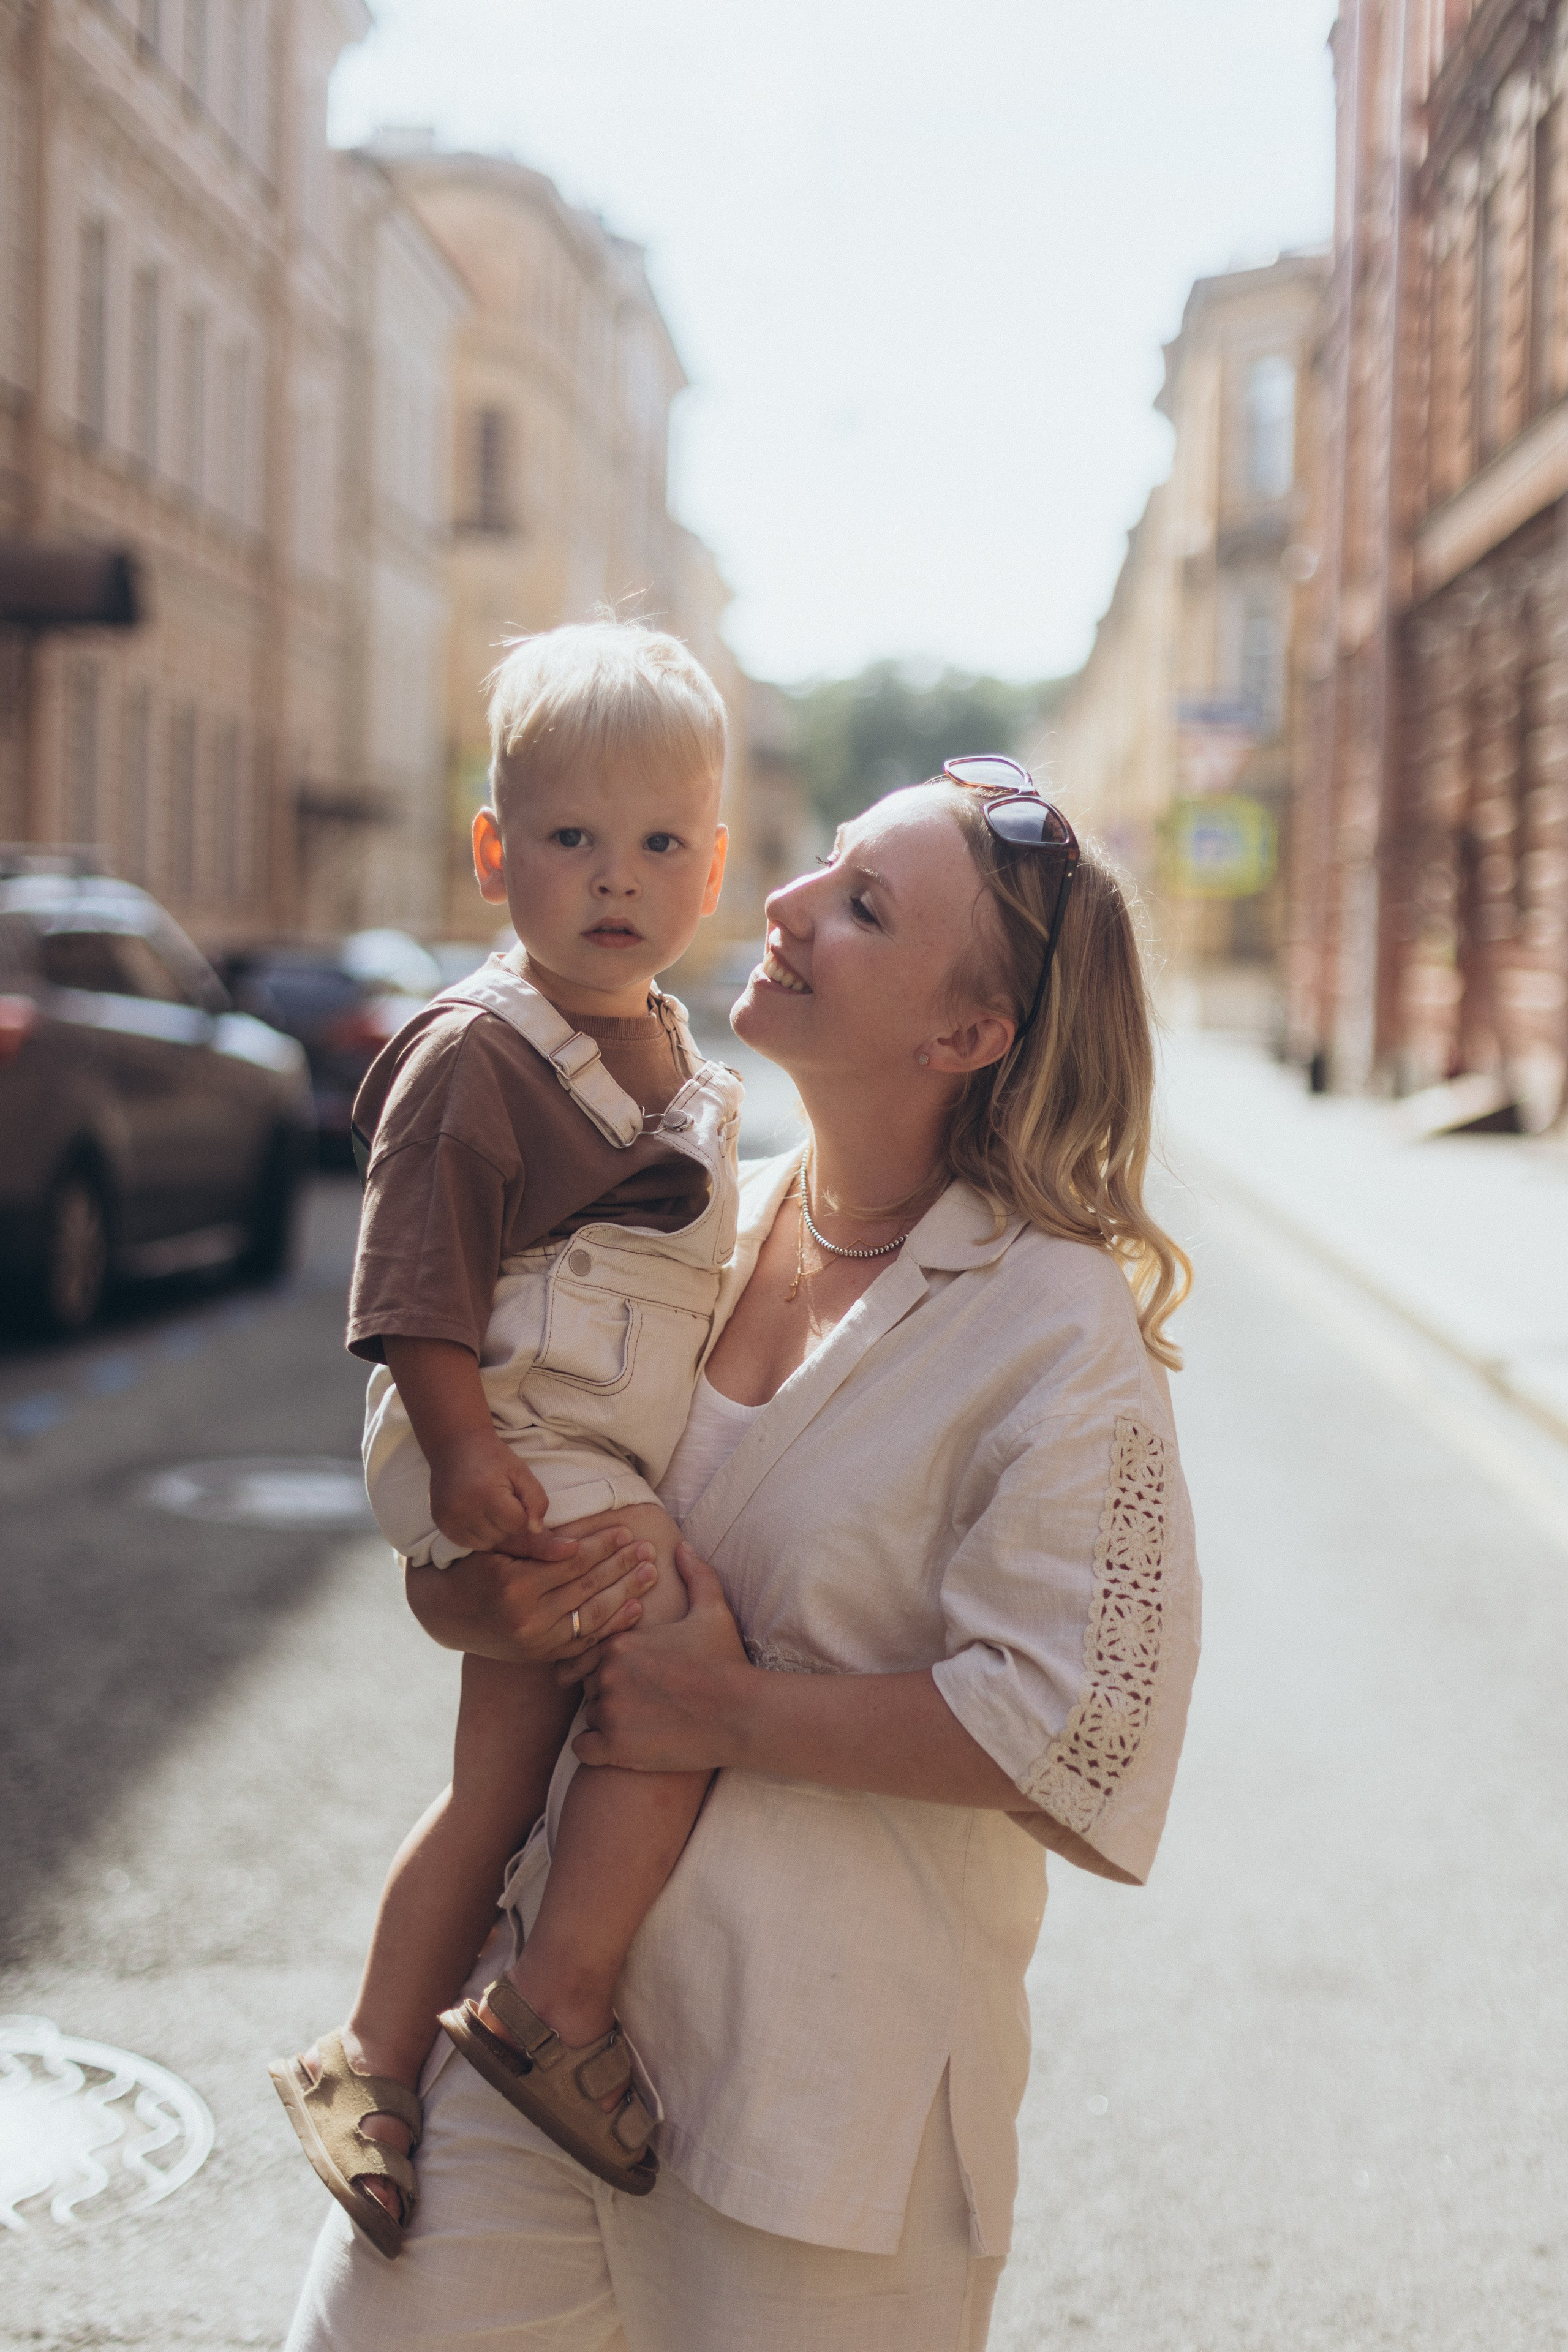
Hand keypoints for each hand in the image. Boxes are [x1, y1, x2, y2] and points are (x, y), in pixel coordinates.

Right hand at [406, 1521, 657, 1664]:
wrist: (449, 1612)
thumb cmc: (477, 1567)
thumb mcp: (498, 1547)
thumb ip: (535, 1544)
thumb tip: (575, 1543)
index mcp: (514, 1586)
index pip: (571, 1561)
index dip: (601, 1545)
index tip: (626, 1530)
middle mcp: (526, 1619)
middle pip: (587, 1587)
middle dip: (622, 1566)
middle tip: (649, 1548)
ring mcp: (535, 1643)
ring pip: (591, 1616)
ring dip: (626, 1593)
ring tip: (650, 1573)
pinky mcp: (542, 1656)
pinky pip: (585, 1641)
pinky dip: (613, 1625)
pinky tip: (635, 1608)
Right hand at [427, 1429, 550, 1550]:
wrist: (455, 1445)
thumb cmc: (492, 1457)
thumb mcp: (521, 1472)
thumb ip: (537, 1501)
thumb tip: (536, 1530)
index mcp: (486, 1494)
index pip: (517, 1524)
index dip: (522, 1513)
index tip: (514, 1497)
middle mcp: (464, 1511)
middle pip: (502, 1536)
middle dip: (507, 1522)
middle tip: (500, 1500)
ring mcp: (450, 1520)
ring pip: (486, 1544)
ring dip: (493, 1531)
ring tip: (488, 1507)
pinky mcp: (442, 1525)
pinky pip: (469, 1543)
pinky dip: (477, 1534)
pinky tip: (476, 1514)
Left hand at [573, 1543, 754, 1773]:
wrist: (742, 1714)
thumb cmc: (727, 1662)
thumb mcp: (713, 1611)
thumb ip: (695, 1575)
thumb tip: (683, 1546)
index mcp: (622, 1641)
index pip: (594, 1654)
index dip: (616, 1666)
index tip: (641, 1677)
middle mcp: (608, 1673)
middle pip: (589, 1686)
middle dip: (610, 1694)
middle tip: (644, 1703)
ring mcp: (610, 1711)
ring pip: (590, 1717)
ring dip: (607, 1723)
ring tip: (643, 1725)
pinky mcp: (615, 1748)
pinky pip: (584, 1749)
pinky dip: (598, 1750)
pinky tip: (624, 1747)